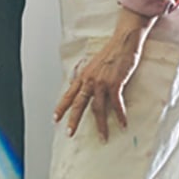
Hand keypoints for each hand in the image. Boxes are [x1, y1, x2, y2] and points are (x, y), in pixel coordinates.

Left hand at [54, 10, 151, 137]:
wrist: (124, 41)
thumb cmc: (112, 51)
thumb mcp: (95, 64)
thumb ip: (89, 76)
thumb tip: (84, 86)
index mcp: (84, 76)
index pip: (69, 94)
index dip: (61, 107)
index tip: (55, 118)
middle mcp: (89, 80)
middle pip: (79, 104)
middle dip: (74, 121)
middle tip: (70, 133)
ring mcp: (102, 82)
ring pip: (98, 108)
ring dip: (101, 125)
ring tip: (103, 137)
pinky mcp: (115, 83)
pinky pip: (116, 104)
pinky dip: (120, 115)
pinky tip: (123, 124)